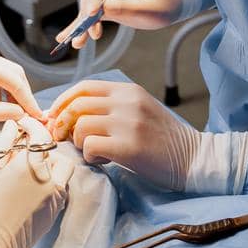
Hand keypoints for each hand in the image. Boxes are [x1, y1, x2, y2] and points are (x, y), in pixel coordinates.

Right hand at [0, 117, 71, 247]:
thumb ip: (2, 148)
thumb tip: (11, 128)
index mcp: (29, 167)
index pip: (40, 135)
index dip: (31, 125)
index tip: (21, 124)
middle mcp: (48, 180)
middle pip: (55, 152)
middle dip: (42, 147)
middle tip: (22, 148)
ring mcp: (54, 199)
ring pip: (63, 171)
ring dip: (50, 164)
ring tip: (27, 168)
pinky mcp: (53, 214)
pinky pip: (61, 189)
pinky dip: (52, 182)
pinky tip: (31, 186)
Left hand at [46, 80, 199, 189]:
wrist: (192, 158)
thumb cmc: (161, 139)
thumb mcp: (138, 111)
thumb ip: (110, 107)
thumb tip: (67, 114)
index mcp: (129, 90)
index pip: (84, 86)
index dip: (63, 101)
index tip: (55, 117)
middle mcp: (128, 102)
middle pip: (77, 105)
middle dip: (61, 123)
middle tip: (62, 138)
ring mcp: (129, 123)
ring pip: (81, 126)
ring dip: (79, 142)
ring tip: (94, 151)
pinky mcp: (129, 147)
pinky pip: (90, 147)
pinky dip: (90, 156)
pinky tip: (104, 160)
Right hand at [55, 0, 182, 50]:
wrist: (175, 5)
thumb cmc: (168, 3)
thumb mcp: (154, 8)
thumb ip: (132, 7)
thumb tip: (105, 8)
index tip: (92, 12)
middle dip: (87, 10)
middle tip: (90, 31)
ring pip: (88, 3)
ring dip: (83, 23)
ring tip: (79, 42)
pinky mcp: (109, 4)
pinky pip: (93, 14)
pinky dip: (84, 26)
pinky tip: (71, 39)